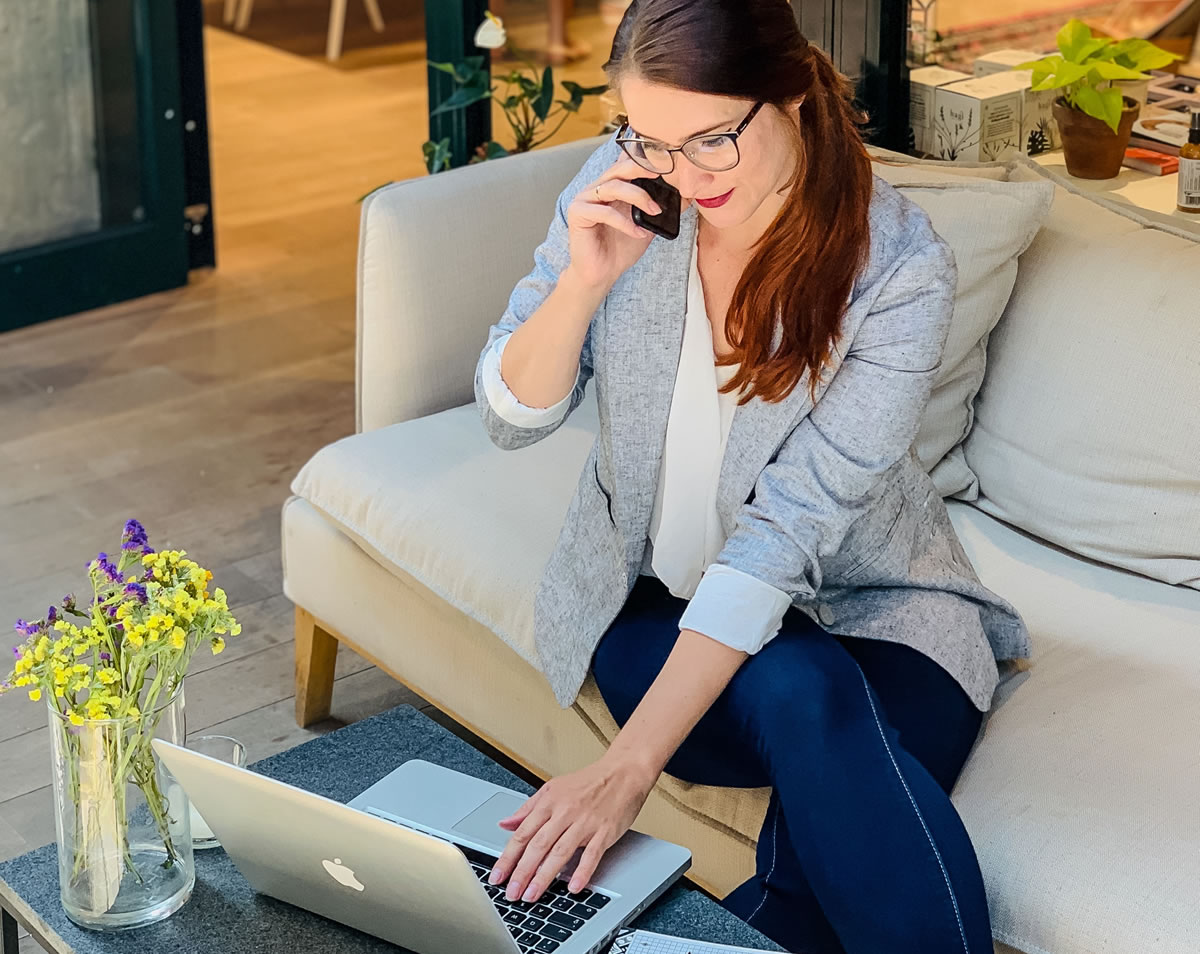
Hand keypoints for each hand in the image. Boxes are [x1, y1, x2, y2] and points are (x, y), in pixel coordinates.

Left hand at [486, 753, 658, 902]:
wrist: (623, 772)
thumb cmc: (589, 782)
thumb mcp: (553, 789)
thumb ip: (528, 808)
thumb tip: (506, 823)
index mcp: (549, 802)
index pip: (523, 834)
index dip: (507, 857)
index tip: (497, 876)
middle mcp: (565, 812)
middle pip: (538, 845)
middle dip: (522, 871)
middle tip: (511, 892)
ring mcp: (585, 822)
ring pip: (560, 852)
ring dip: (544, 876)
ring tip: (532, 895)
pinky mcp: (605, 831)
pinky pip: (592, 854)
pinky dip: (582, 871)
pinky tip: (573, 887)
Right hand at [562, 155, 666, 294]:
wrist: (602, 274)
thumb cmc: (620, 249)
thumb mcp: (647, 226)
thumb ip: (659, 209)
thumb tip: (686, 197)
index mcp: (611, 187)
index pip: (626, 165)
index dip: (643, 159)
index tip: (667, 161)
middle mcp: (596, 188)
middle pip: (619, 169)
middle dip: (642, 168)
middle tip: (662, 173)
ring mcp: (585, 199)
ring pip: (613, 186)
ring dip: (639, 197)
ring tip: (655, 211)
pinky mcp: (578, 214)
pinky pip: (605, 212)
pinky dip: (625, 223)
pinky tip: (638, 233)